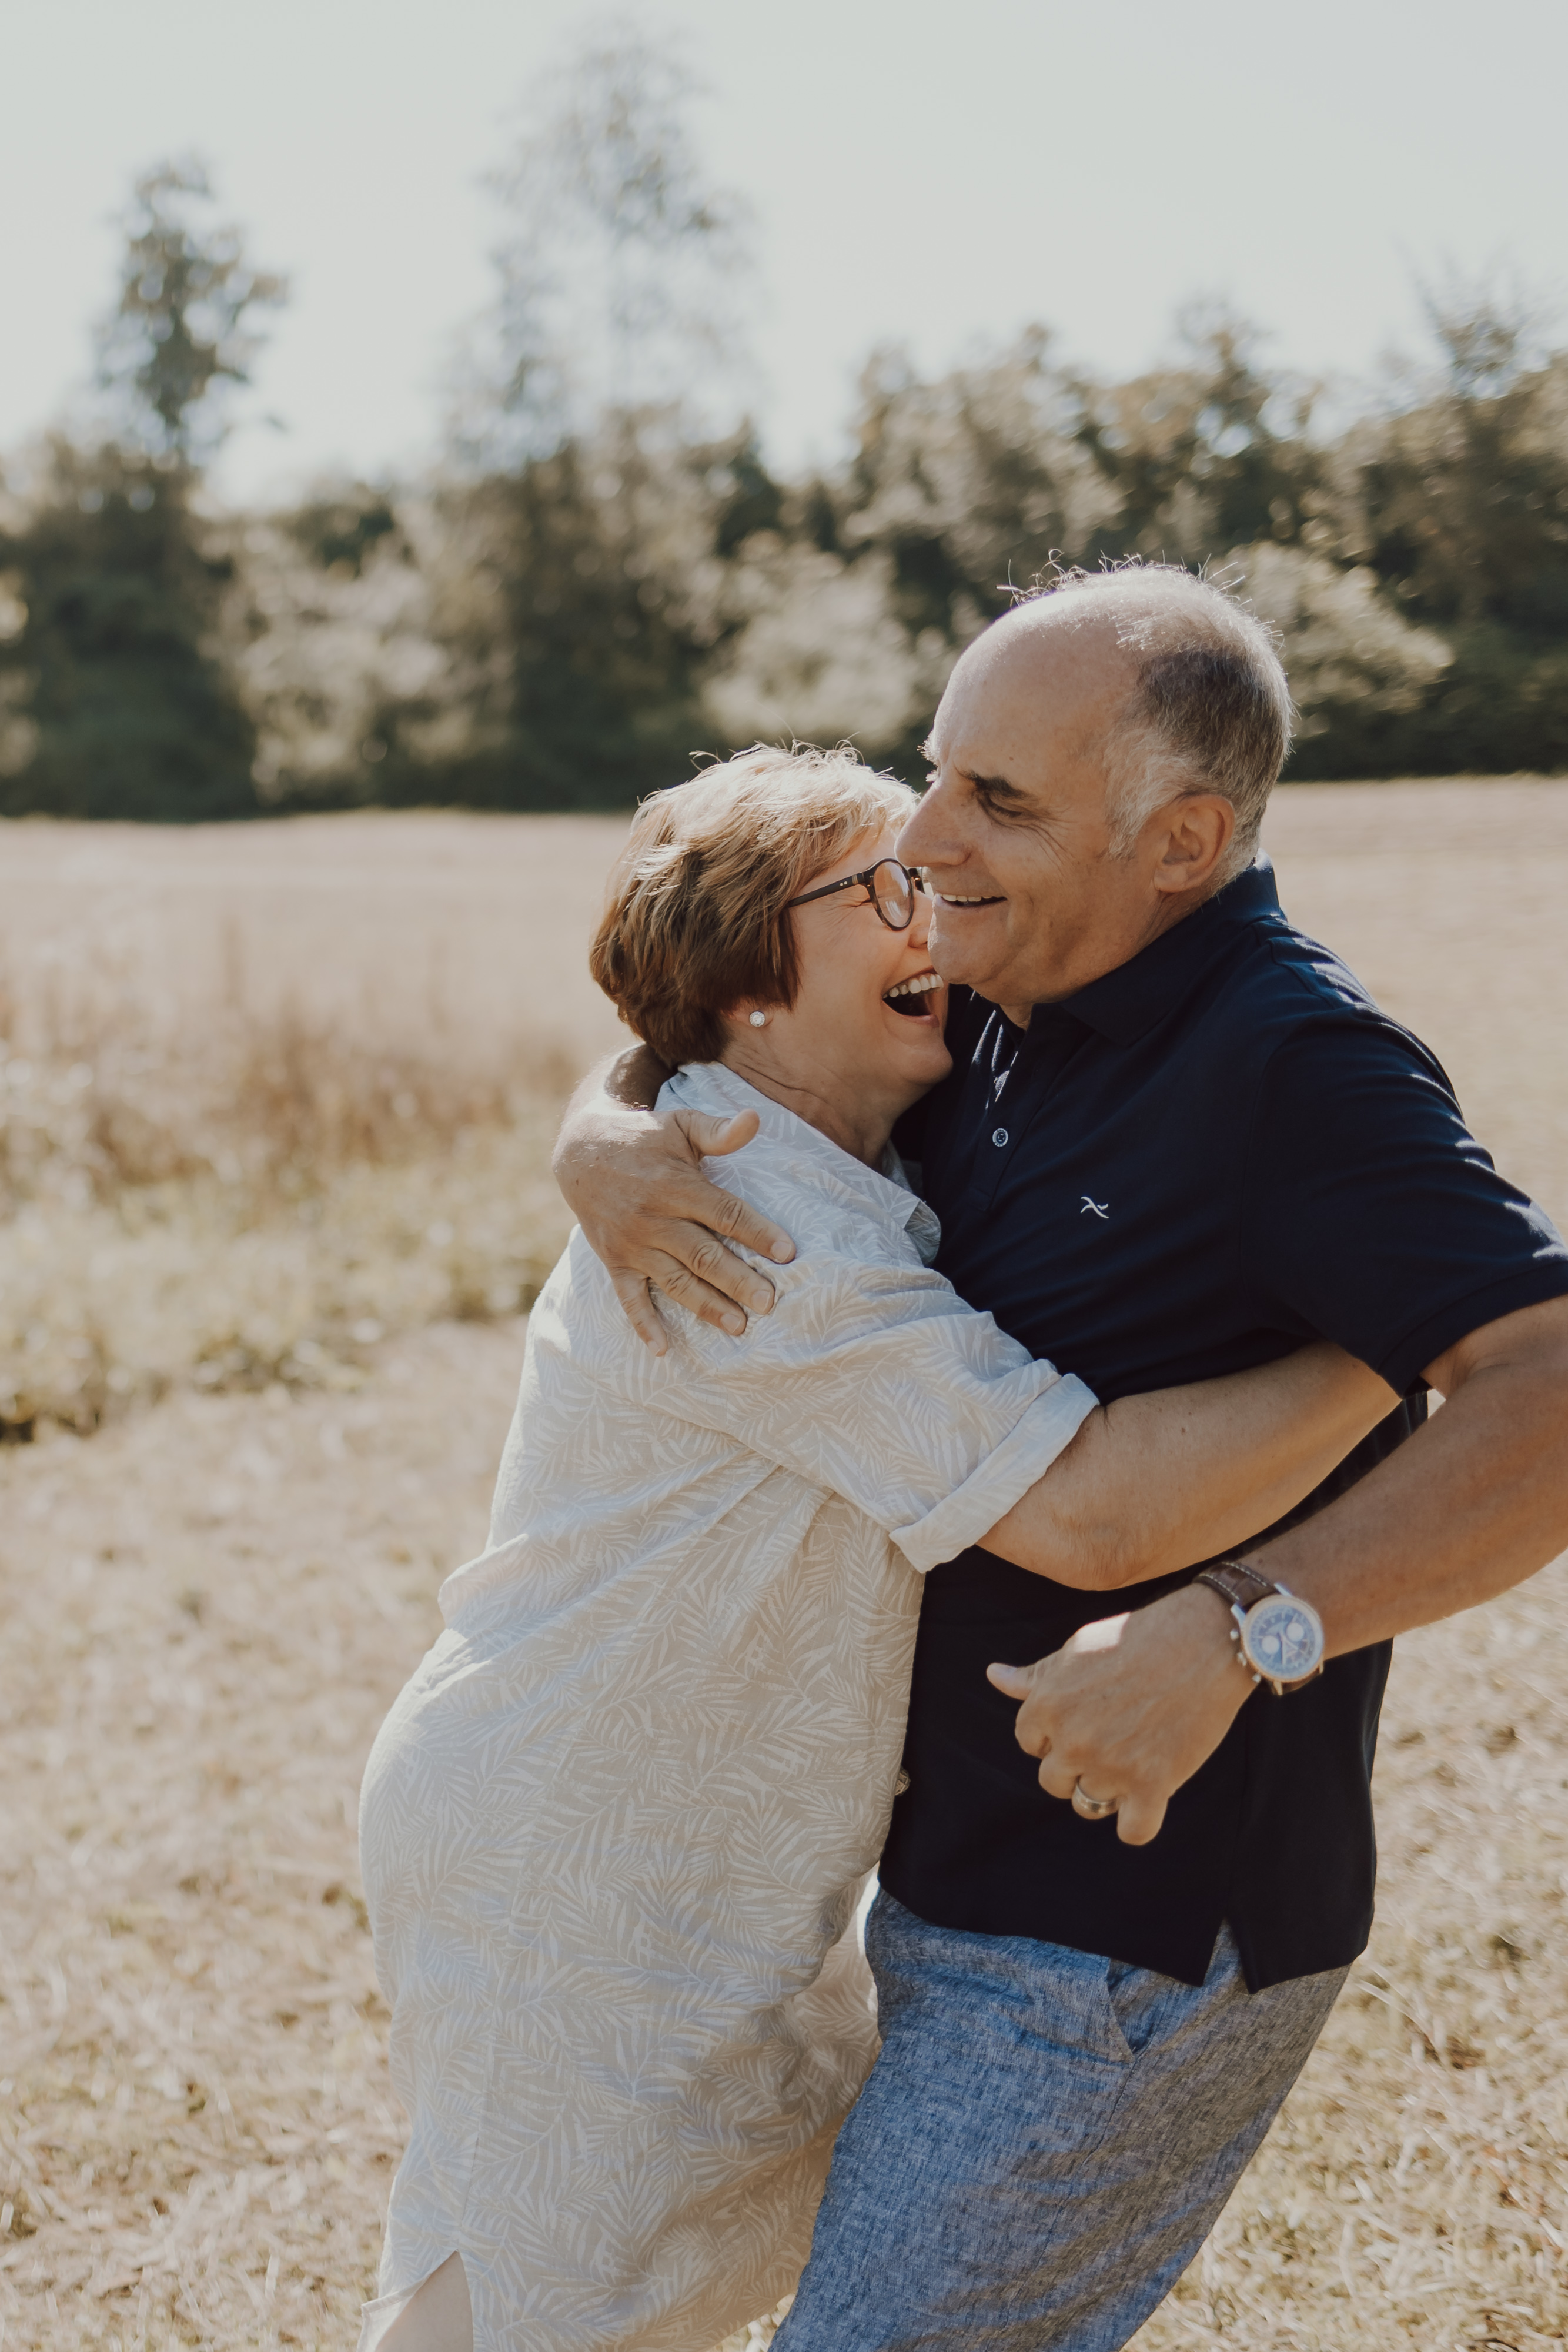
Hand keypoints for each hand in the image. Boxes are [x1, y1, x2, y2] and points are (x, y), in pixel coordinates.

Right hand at [554, 1103, 795, 1353]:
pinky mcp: (615, 1262)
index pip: (724, 1213)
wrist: (580, 1152)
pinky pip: (628, 1298)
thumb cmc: (645, 1138)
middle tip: (771, 1302)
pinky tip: (662, 1350)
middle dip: (738, 1280)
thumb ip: (718, 1131)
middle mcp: (653, 1218)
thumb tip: (755, 1119)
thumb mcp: (681, 1125)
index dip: (757, 1233)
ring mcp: (632, 1245)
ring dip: (706, 1306)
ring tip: (739, 1326)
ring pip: (674, 1281)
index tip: (788, 1253)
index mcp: (675, 1186)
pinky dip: (643, 1324)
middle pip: (703, 1254)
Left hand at [985, 1585, 1248, 1844]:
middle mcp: (1072, 1741)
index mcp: (1047, 1705)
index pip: (1030, 1743)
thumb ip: (1035, 1675)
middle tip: (1110, 1738)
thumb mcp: (1077, 1649)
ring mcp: (1111, 1766)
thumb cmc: (1138, 1638)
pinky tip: (1149, 1797)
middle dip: (1076, 1765)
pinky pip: (1133, 1831)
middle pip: (1054, 1780)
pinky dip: (1139, 1821)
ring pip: (1089, 1805)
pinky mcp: (1153, 1785)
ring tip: (1133, 1756)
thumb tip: (993, 1675)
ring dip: (1108, 1789)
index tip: (1085, 1718)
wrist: (1203, 1640)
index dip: (1056, 1734)